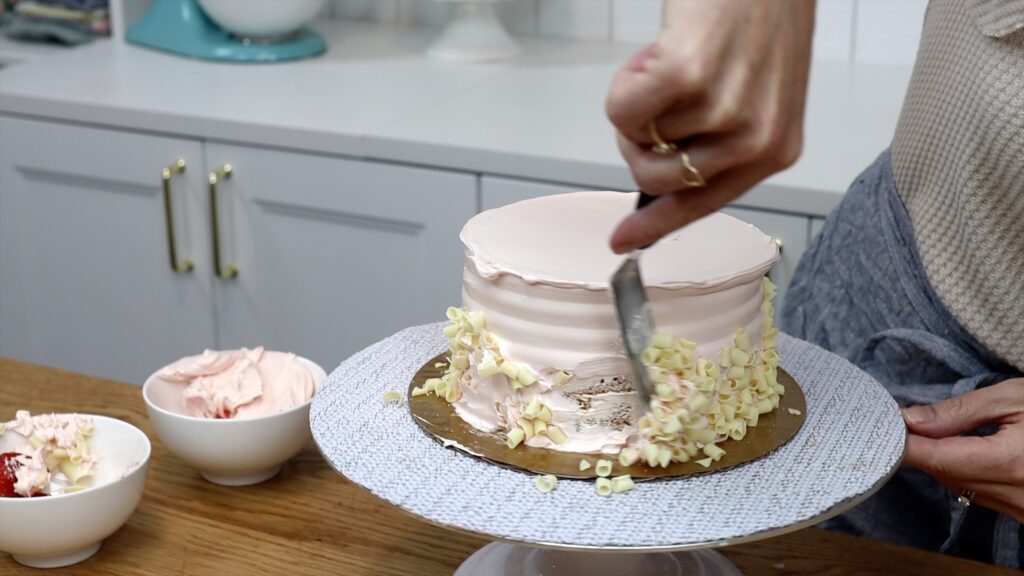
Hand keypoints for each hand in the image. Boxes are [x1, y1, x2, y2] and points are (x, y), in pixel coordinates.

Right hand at [606, 0, 814, 252]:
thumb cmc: (760, 16)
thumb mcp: (756, 96)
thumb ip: (719, 144)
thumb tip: (660, 185)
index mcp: (777, 148)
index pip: (702, 206)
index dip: (654, 227)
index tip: (622, 241)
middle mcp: (755, 137)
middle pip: (656, 179)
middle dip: (638, 143)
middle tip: (652, 102)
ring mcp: (724, 109)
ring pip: (637, 138)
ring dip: (637, 98)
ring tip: (668, 60)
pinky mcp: (688, 76)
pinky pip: (621, 109)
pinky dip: (623, 83)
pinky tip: (651, 56)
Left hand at [902, 378, 1023, 520]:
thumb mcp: (1015, 398)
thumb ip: (960, 412)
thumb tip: (911, 420)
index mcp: (1010, 462)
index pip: (936, 458)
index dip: (903, 444)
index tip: (880, 428)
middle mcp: (1016, 495)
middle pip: (943, 474)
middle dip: (921, 448)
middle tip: (903, 421)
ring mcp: (1021, 510)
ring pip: (957, 486)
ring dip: (940, 460)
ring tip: (933, 431)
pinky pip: (978, 494)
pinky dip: (962, 472)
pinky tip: (961, 451)